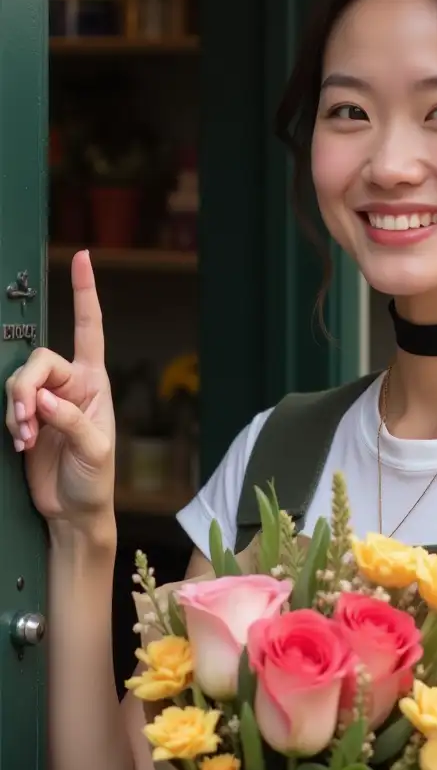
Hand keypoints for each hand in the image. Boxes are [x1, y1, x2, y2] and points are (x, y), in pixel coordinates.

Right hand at [5, 250, 114, 529]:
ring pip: (17, 381)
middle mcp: (70, 384)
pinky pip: (7, 403)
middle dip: (24, 388)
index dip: (84, 293)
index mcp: (95, 382)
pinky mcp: (25, 419)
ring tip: (24, 439)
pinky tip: (19, 443)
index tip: (83, 258)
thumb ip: (71, 421)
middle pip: (36, 360)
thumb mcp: (95, 450)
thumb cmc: (95, 480)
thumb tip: (43, 398)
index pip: (90, 329)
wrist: (74, 512)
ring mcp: (45, 401)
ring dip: (14, 408)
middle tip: (25, 422)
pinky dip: (9, 422)